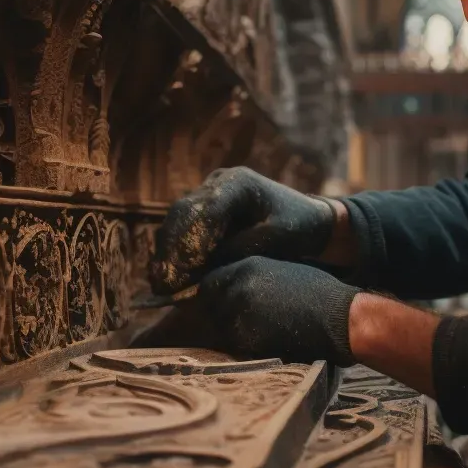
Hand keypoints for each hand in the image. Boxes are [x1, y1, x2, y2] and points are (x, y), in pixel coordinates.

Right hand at [150, 167, 337, 293]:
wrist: (308, 218)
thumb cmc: (299, 226)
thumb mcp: (278, 239)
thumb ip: (243, 249)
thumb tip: (204, 271)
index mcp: (239, 182)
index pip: (207, 210)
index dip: (191, 242)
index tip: (182, 273)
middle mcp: (217, 182)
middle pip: (184, 213)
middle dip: (171, 250)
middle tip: (162, 283)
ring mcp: (208, 194)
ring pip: (176, 220)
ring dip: (167, 252)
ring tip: (160, 284)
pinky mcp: (204, 210)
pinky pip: (181, 229)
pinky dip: (172, 252)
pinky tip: (166, 277)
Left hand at [199, 256, 358, 365]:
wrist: (338, 319)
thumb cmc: (320, 294)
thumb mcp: (284, 271)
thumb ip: (256, 276)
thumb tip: (237, 286)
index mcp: (248, 266)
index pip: (212, 281)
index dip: (218, 293)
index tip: (226, 301)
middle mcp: (238, 286)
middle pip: (211, 303)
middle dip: (221, 311)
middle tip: (242, 320)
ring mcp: (239, 313)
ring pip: (220, 324)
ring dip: (231, 329)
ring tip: (257, 331)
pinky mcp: (245, 337)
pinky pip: (232, 343)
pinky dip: (243, 344)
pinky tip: (264, 341)